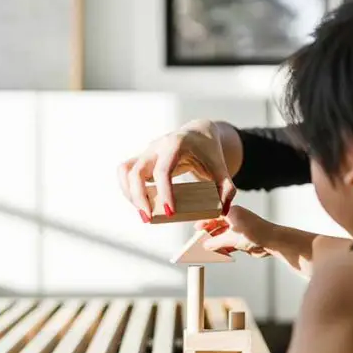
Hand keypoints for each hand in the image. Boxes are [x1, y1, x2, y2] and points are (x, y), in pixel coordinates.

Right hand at [117, 120, 236, 221]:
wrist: (199, 134)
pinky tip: (138, 204)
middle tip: (148, 219)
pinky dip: (126, 188)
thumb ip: (227, 188)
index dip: (164, 192)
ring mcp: (147, 151)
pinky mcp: (141, 158)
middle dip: (139, 197)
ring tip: (143, 214)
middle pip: (137, 170)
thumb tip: (223, 210)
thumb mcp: (222, 168)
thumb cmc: (209, 151)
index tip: (170, 213)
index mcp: (176, 144)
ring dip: (129, 194)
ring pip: (126, 171)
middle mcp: (157, 146)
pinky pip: (125, 171)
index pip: (163, 170)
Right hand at [196, 206, 273, 257]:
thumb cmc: (255, 233)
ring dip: (216, 242)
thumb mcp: (230, 237)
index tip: (197, 228)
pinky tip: (218, 253)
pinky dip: (224, 248)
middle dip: (209, 234)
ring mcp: (240, 230)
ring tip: (206, 249)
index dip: (205, 222)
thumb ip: (216, 242)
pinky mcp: (243, 240)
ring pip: (223, 236)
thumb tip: (206, 245)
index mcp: (232, 212)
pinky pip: (230, 243)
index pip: (214, 215)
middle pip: (218, 226)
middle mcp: (236, 220)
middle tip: (199, 240)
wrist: (272, 241)